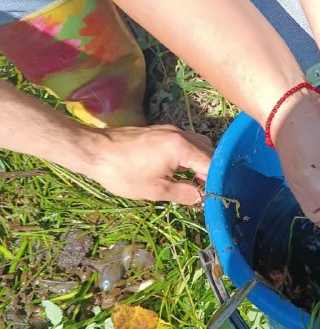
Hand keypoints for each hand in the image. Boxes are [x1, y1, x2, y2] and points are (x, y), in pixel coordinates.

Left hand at [85, 125, 211, 204]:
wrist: (92, 151)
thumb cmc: (123, 173)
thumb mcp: (155, 190)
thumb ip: (183, 193)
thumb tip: (201, 198)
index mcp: (181, 147)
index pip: (212, 163)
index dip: (217, 180)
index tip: (217, 194)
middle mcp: (179, 134)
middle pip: (209, 150)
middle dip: (211, 169)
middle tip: (207, 189)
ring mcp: (169, 130)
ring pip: (198, 144)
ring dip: (201, 161)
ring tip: (195, 180)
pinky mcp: (159, 130)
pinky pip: (185, 141)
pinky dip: (190, 154)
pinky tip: (181, 169)